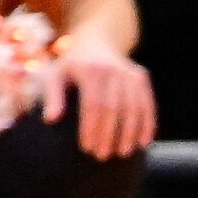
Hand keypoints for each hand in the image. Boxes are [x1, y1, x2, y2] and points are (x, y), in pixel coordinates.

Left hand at [43, 44, 158, 158]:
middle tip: (102, 156)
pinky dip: (147, 124)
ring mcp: (129, 73)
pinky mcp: (141, 77)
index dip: (91, 128)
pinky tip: (142, 143)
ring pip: (134, 108)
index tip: (87, 148)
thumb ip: (52, 96)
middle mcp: (113, 69)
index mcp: (90, 70)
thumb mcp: (56, 75)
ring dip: (129, 133)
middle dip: (108, 135)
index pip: (93, 105)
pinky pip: (147, 104)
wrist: (96, 41)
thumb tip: (50, 120)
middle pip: (114, 109)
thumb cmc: (72, 66)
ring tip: (122, 153)